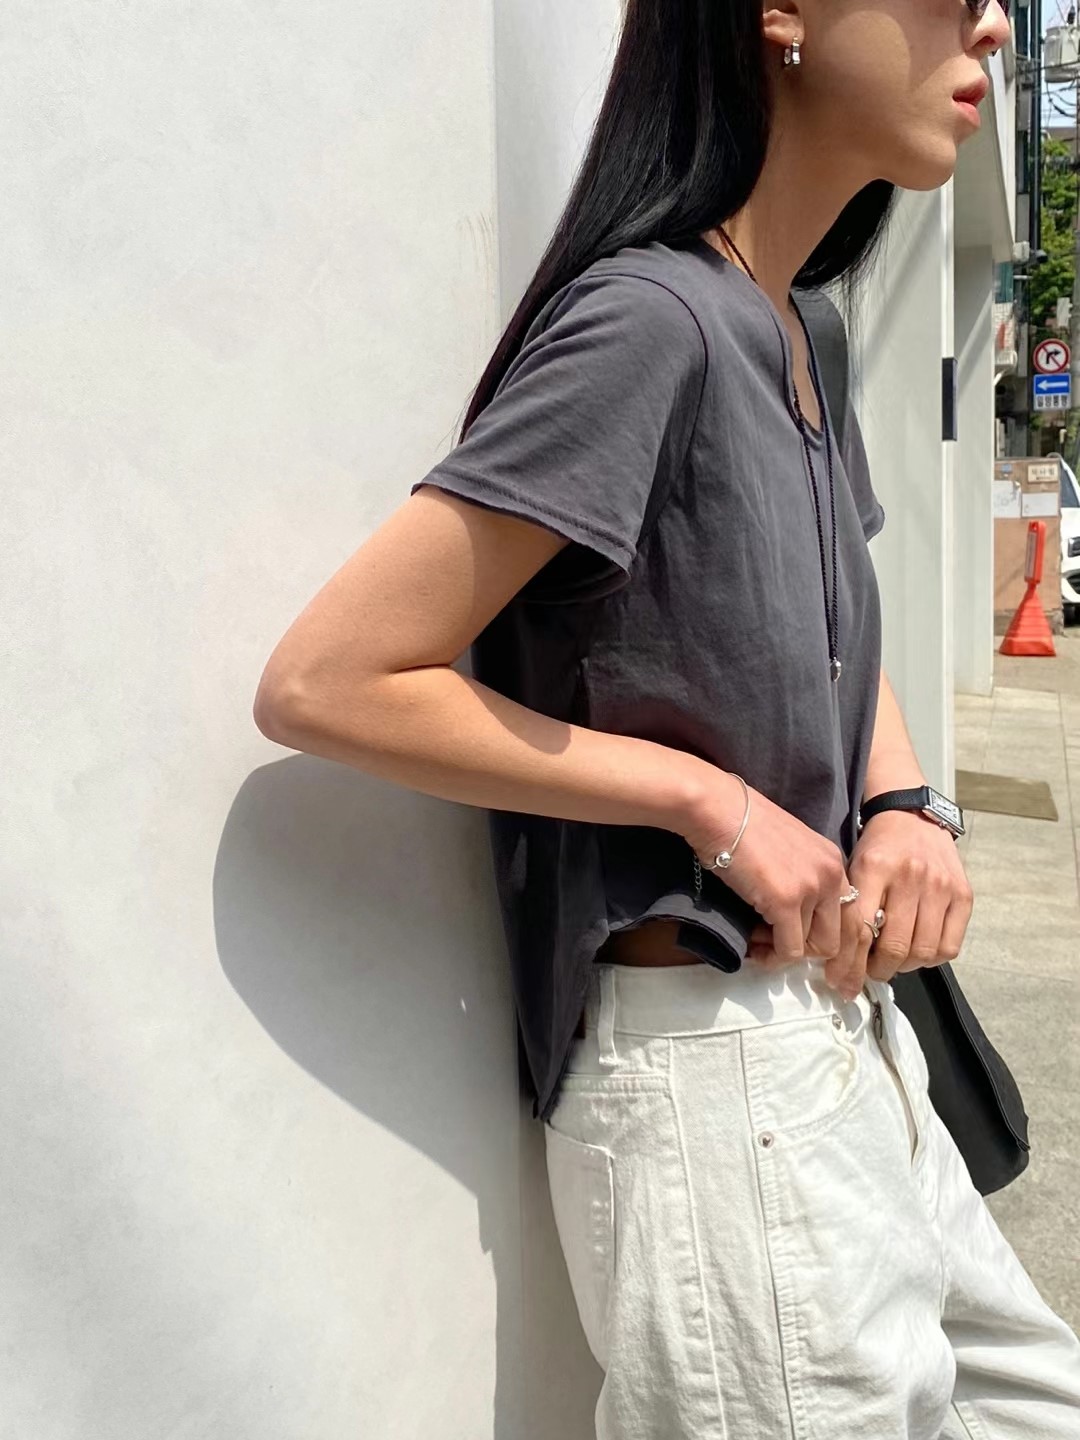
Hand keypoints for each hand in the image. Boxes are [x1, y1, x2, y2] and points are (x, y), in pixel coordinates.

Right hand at [682, 770, 866, 1000]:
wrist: (718, 809)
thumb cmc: (740, 822)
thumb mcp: (788, 848)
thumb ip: (801, 876)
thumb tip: (794, 912)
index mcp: (833, 861)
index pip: (846, 915)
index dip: (817, 932)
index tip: (790, 934)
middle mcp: (831, 875)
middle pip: (834, 937)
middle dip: (803, 947)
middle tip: (772, 941)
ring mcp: (811, 889)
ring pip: (809, 946)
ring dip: (780, 949)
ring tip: (756, 938)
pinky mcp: (786, 902)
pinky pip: (789, 950)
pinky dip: (770, 955)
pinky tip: (752, 942)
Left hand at [847, 810, 973, 980]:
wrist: (912, 817)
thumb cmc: (878, 849)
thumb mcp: (853, 869)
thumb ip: (848, 910)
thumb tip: (839, 964)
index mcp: (873, 868)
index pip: (858, 929)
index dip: (847, 963)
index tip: (839, 979)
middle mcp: (910, 876)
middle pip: (893, 946)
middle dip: (876, 970)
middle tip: (868, 972)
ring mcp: (940, 886)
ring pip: (922, 952)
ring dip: (903, 967)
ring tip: (891, 962)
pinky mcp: (963, 895)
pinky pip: (949, 947)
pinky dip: (931, 959)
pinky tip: (917, 951)